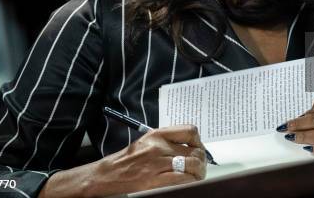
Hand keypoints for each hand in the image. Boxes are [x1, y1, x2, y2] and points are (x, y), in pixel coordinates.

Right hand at [91, 125, 206, 195]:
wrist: (111, 173)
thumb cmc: (129, 158)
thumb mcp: (149, 141)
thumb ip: (168, 140)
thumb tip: (190, 145)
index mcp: (158, 134)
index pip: (189, 131)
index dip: (199, 141)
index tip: (199, 147)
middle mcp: (159, 146)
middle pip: (194, 150)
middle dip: (202, 160)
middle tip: (201, 165)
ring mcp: (158, 163)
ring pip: (192, 165)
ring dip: (199, 171)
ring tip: (197, 174)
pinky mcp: (156, 179)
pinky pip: (182, 179)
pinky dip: (190, 181)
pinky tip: (189, 181)